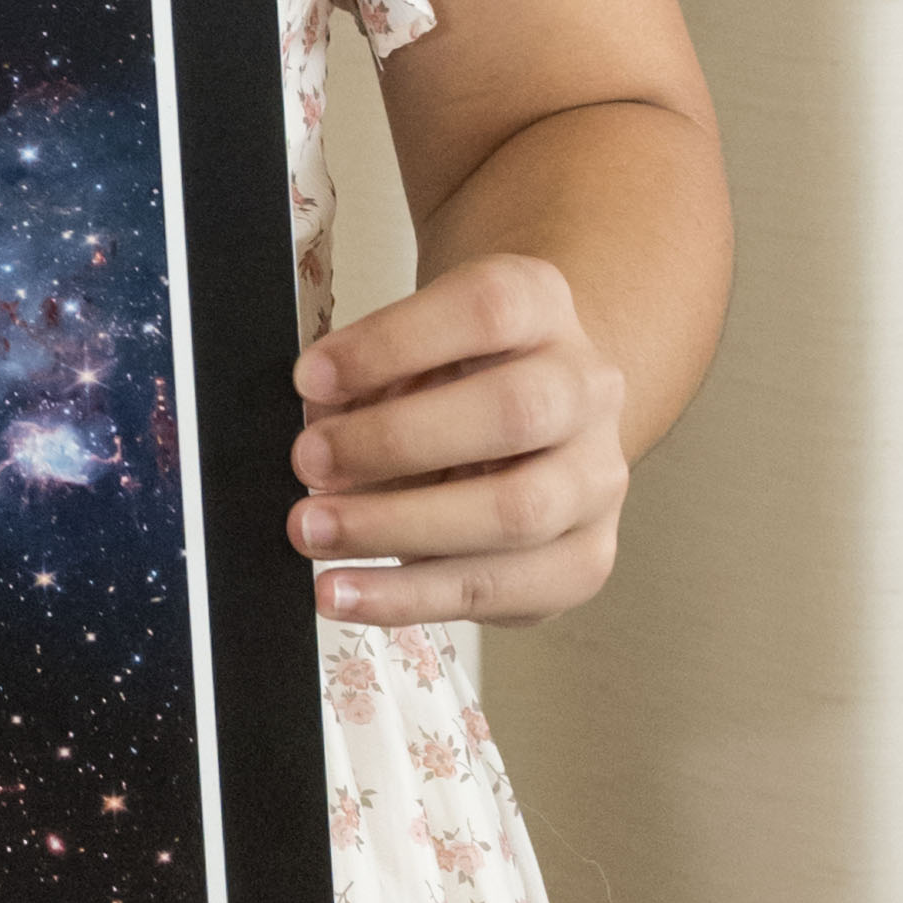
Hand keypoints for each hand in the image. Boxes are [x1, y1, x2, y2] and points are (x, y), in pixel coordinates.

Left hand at [292, 251, 634, 625]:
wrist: (534, 421)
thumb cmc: (451, 376)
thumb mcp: (410, 347)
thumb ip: (366, 378)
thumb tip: (314, 430)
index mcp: (541, 307)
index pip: (485, 310)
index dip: (393, 343)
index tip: (310, 378)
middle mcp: (587, 389)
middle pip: (514, 412)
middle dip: (396, 441)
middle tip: (306, 461)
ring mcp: (597, 479)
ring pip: (517, 511)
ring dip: (397, 528)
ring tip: (312, 533)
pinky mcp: (584, 559)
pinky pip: (502, 588)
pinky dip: (410, 596)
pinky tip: (344, 592)